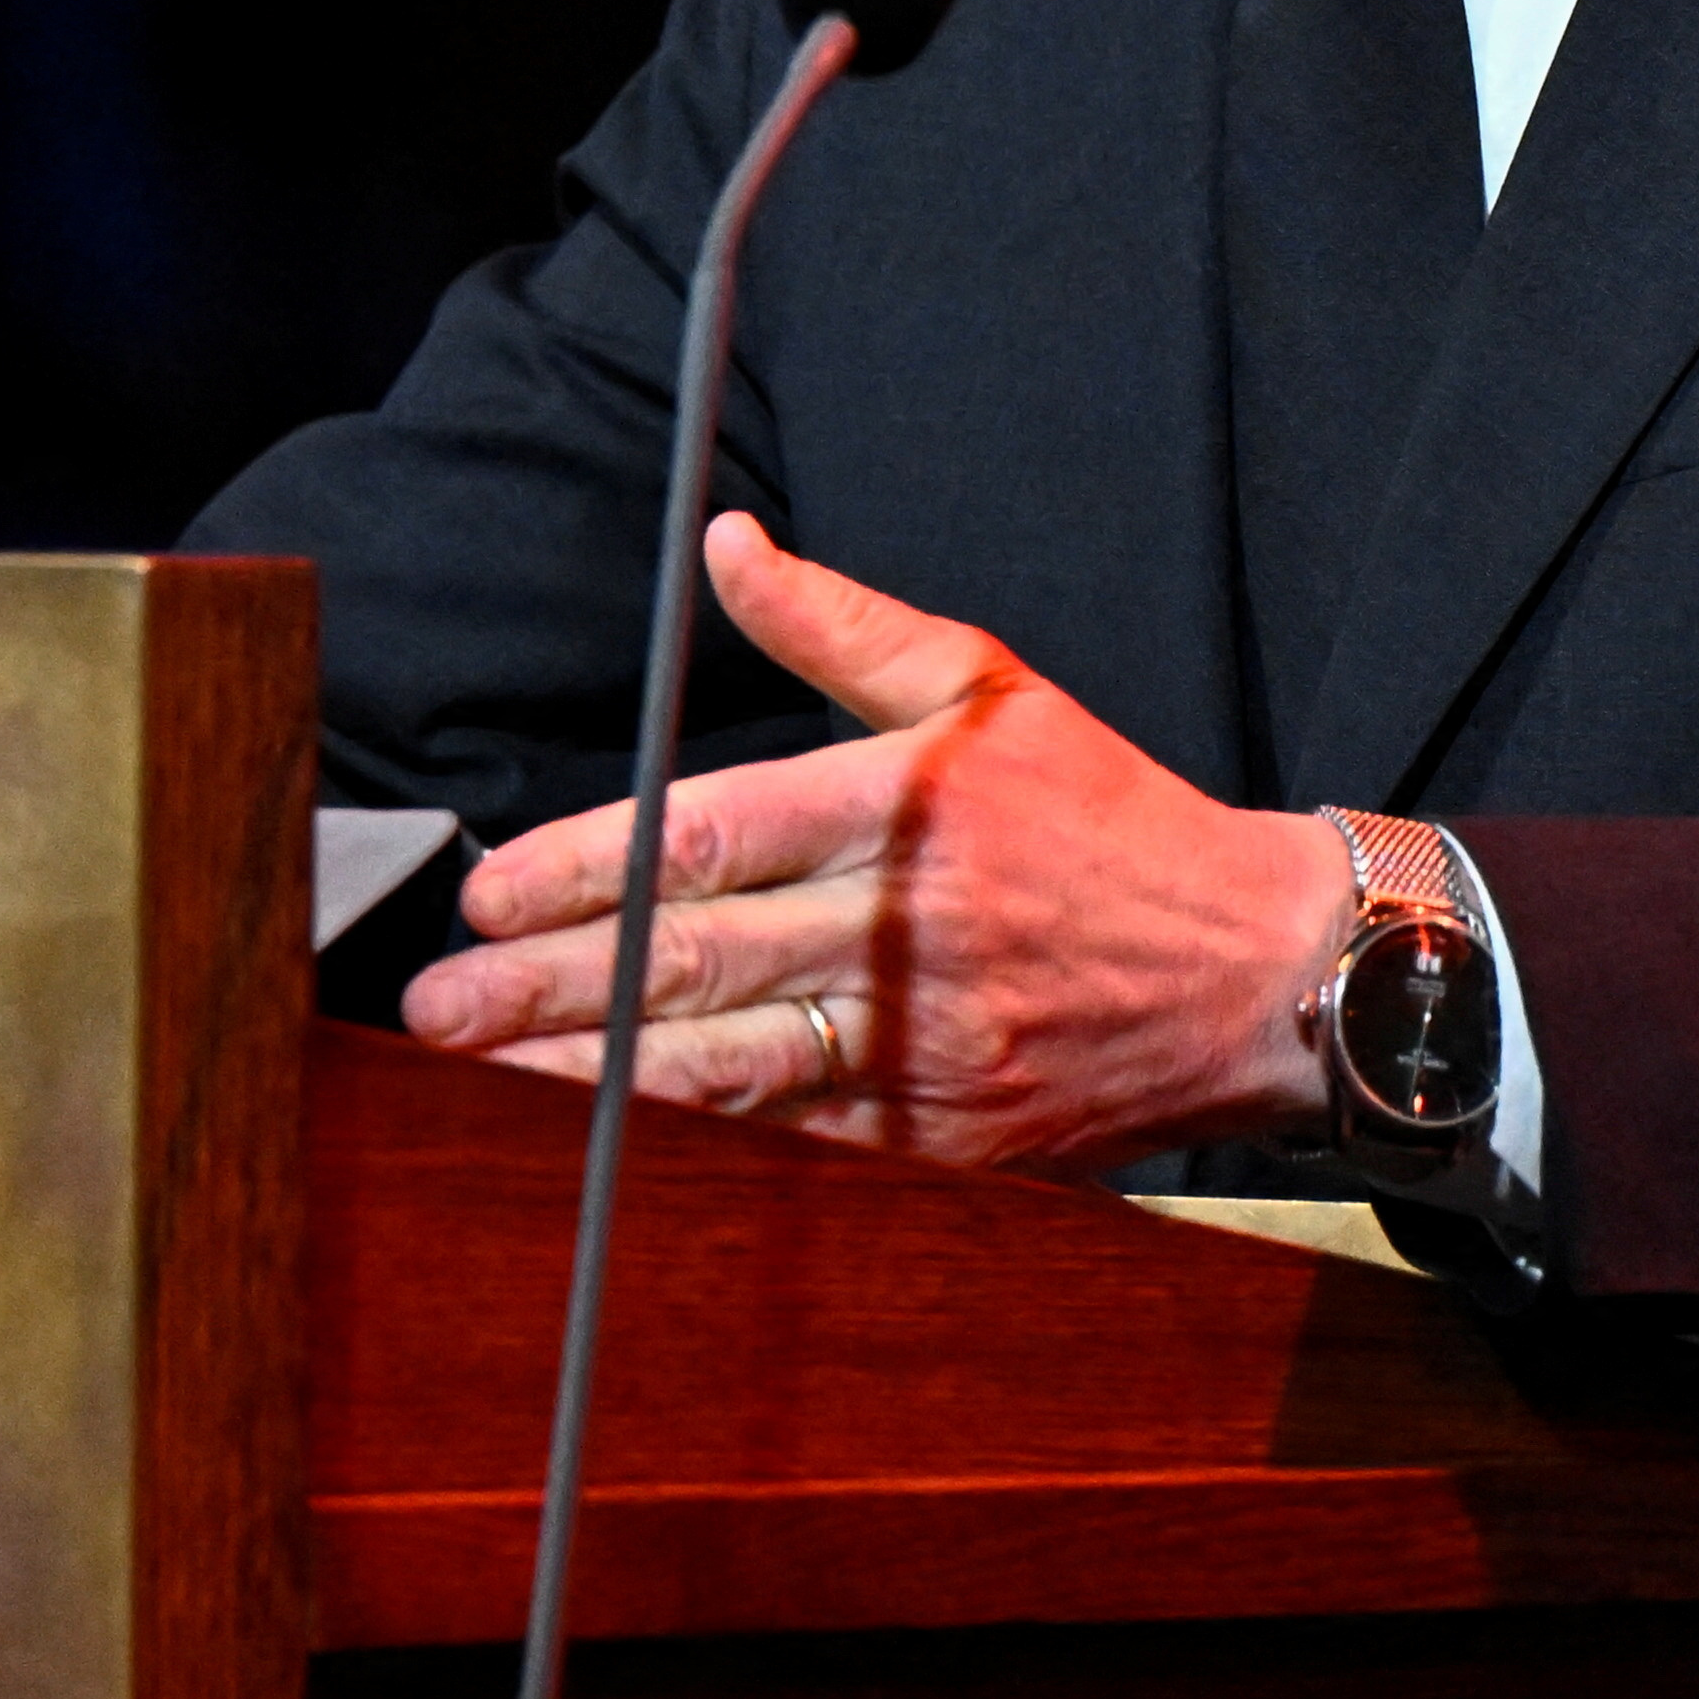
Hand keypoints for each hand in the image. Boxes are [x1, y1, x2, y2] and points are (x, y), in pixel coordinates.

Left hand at [403, 513, 1344, 1170]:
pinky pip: (798, 1151)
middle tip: (438, 1004)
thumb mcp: (989, 686)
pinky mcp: (945, 1142)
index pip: (712, 834)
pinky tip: (608, 1152)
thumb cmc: (1108, 819)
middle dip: (549, 987)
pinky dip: (696, 1154)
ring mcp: (927, 1051)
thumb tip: (724, 544)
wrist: (1259, 973)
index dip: (587, 865)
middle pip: (696, 962)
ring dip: (591, 1083)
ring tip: (481, 1084)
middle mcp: (909, 931)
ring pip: (728, 1069)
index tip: (490, 889)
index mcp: (910, 807)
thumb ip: (839, 625)